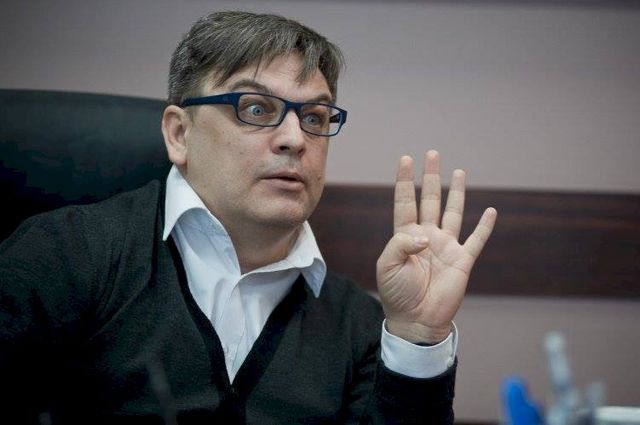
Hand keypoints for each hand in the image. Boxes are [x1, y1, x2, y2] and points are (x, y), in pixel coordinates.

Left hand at [376, 151, 496, 343]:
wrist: (416, 320)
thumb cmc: (397, 293)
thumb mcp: (387, 266)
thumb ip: (401, 244)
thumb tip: (425, 235)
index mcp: (405, 236)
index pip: (405, 202)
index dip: (405, 181)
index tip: (405, 159)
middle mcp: (427, 236)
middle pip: (430, 200)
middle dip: (431, 177)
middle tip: (433, 154)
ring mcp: (446, 247)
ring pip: (453, 212)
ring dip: (456, 193)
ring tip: (459, 171)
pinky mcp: (462, 261)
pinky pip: (476, 240)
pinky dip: (484, 226)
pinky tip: (490, 210)